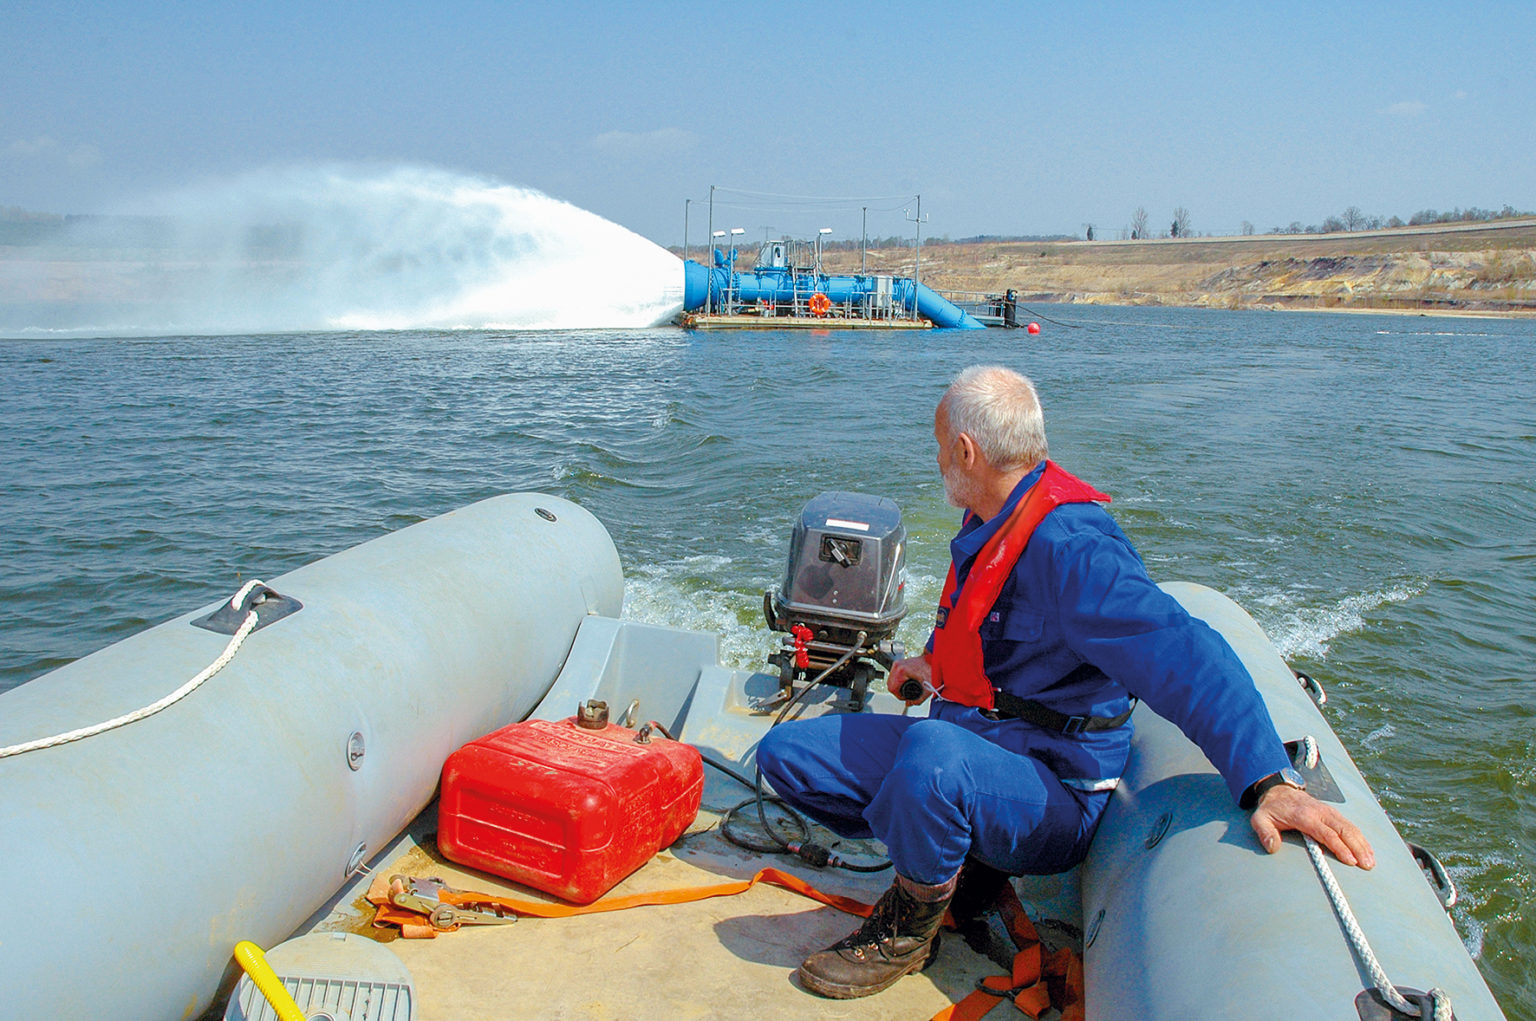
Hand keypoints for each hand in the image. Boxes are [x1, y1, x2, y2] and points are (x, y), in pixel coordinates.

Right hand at [888, 654, 933, 704]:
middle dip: (897, 692)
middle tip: (905, 695)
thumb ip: (918, 699)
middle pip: (890, 684)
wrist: (935, 661)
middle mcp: (898, 665)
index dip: (899, 696)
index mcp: (902, 670)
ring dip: (896, 686)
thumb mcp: (927, 688)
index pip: (892, 688)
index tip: (905, 698)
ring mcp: (898, 663)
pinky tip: (903, 683)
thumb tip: (909, 703)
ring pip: (891, 679)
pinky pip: (893, 675)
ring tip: (904, 689)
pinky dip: (897, 680)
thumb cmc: (932, 670)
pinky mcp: (899, 663)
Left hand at [1250, 785, 1375, 868]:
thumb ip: (1265, 833)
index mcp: (1304, 816)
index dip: (1339, 847)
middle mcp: (1320, 812)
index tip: (1350, 861)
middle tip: (1367, 865)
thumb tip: (1272, 847)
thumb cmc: (1271, 809)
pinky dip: (1360, 838)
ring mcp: (1329, 811)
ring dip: (1362, 844)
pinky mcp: (1333, 813)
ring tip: (1371, 861)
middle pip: (1344, 830)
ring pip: (1350, 827)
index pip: (1326, 833)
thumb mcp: (1260, 819)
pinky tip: (1368, 850)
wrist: (1279, 791)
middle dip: (1357, 847)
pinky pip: (1350, 825)